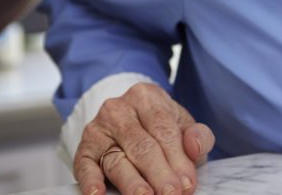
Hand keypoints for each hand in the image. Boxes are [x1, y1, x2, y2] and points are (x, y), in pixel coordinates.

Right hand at [74, 83, 214, 194]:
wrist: (129, 118)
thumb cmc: (160, 125)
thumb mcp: (182, 124)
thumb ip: (197, 135)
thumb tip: (195, 146)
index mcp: (147, 97)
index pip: (164, 130)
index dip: (178, 159)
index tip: (188, 183)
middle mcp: (119, 110)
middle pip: (142, 146)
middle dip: (159, 173)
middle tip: (171, 194)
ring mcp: (97, 130)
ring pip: (117, 160)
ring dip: (132, 182)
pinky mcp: (83, 150)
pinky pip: (85, 167)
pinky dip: (91, 181)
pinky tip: (97, 193)